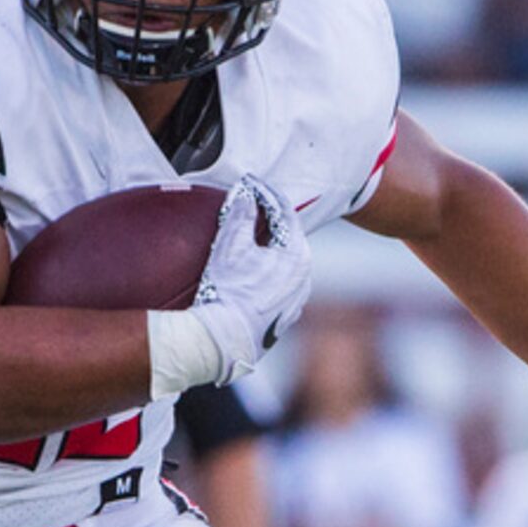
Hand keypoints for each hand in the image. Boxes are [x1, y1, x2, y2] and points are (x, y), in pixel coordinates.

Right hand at [189, 175, 310, 384]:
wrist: (223, 341)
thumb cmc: (227, 291)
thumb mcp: (230, 246)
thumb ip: (240, 215)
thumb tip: (245, 195)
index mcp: (297, 254)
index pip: (284, 213)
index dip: (265, 195)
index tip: (250, 184)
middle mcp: (304, 277)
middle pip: (289, 239)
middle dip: (272, 222)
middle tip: (254, 208)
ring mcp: (296, 300)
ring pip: (287, 266)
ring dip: (272, 251)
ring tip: (255, 242)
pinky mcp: (284, 319)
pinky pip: (281, 288)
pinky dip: (270, 276)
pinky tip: (255, 277)